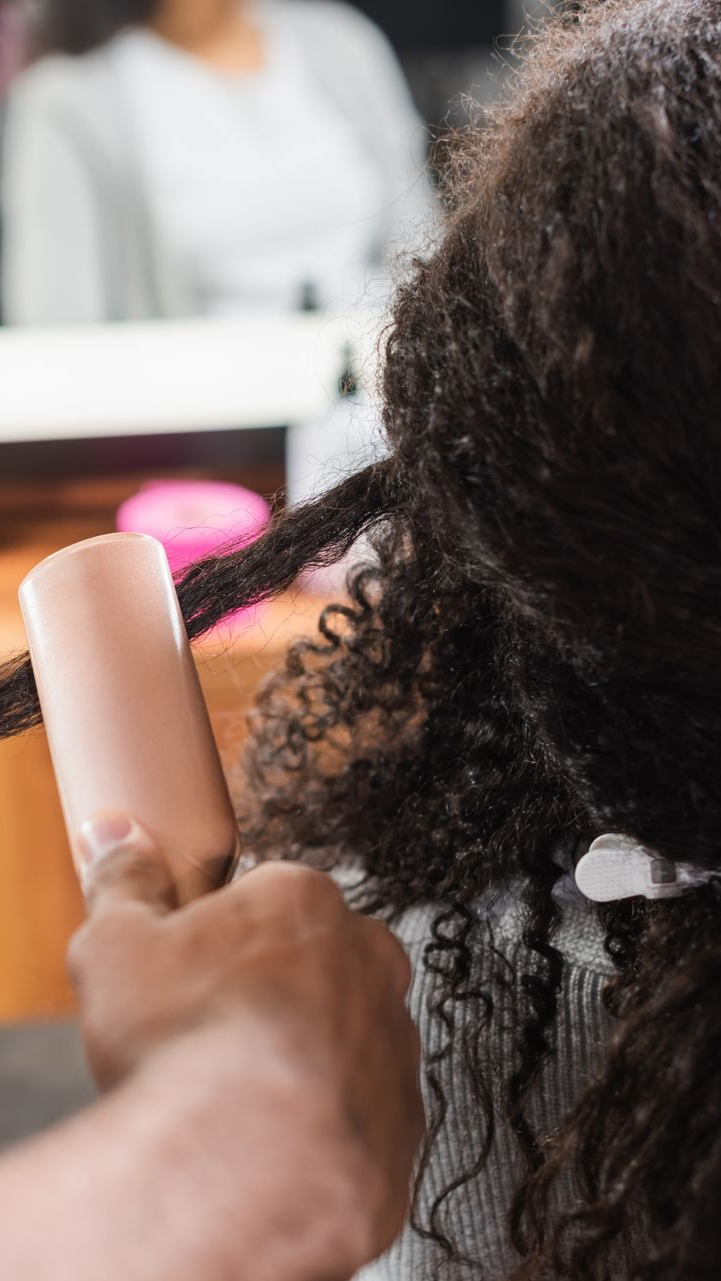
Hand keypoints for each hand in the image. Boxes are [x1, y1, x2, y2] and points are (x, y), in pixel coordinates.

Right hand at [67, 812, 423, 1279]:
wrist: (240, 1171)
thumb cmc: (182, 1047)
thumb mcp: (115, 946)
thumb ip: (124, 885)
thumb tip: (120, 841)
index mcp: (302, 901)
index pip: (268, 901)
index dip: (223, 941)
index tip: (190, 976)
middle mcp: (368, 959)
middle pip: (320, 962)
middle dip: (277, 992)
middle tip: (216, 1036)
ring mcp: (396, 1041)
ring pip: (348, 1036)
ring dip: (307, 1059)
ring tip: (241, 1100)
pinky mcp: (405, 1120)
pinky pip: (365, 1112)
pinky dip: (326, 1125)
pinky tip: (277, 1145)